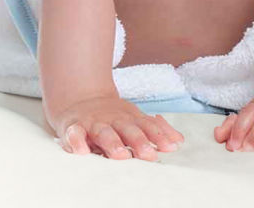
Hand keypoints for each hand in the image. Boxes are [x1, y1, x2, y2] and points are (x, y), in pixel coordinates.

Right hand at [48, 95, 184, 160]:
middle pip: (128, 129)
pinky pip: (74, 134)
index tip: (170, 147)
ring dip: (112, 143)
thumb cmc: (113, 116)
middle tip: (149, 154)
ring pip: (103, 133)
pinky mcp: (74, 128)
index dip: (159, 136)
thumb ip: (155, 129)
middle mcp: (113, 120)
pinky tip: (81, 152)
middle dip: (139, 141)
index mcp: (130, 119)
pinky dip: (77, 142)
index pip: (147, 126)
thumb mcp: (135, 118)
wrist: (80, 98)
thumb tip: (179, 140)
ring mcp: (94, 123)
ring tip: (121, 155)